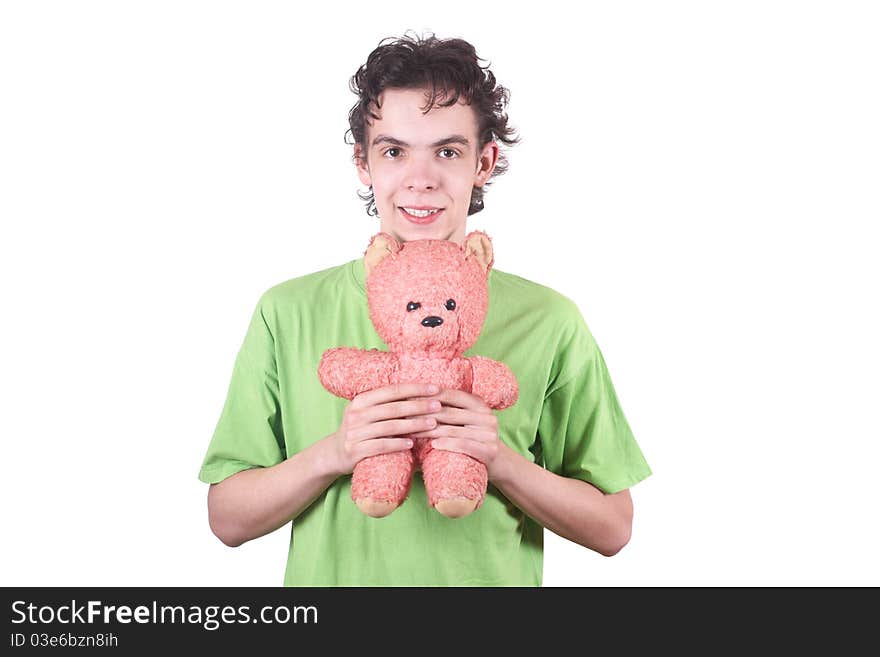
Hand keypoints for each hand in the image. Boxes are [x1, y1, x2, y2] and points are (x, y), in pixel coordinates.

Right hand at [324, 383, 440, 476]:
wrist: (335, 453)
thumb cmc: (360, 430)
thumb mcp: (366, 411)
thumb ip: (385, 402)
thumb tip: (418, 390)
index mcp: (361, 400)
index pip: (392, 391)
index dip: (414, 389)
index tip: (435, 389)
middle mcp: (356, 414)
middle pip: (393, 408)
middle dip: (419, 406)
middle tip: (439, 406)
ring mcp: (355, 432)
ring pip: (390, 426)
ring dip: (414, 425)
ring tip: (433, 424)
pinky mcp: (356, 450)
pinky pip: (381, 445)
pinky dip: (398, 444)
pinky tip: (412, 443)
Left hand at [409, 388, 508, 479]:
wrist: (500, 464)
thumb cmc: (473, 440)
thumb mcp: (466, 421)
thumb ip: (449, 410)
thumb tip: (415, 398)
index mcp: (479, 404)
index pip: (451, 395)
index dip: (428, 395)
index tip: (407, 397)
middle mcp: (486, 415)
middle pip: (448, 412)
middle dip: (423, 414)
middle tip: (402, 415)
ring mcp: (489, 433)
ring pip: (453, 429)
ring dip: (429, 430)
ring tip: (410, 431)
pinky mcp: (490, 450)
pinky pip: (465, 445)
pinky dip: (448, 444)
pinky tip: (433, 445)